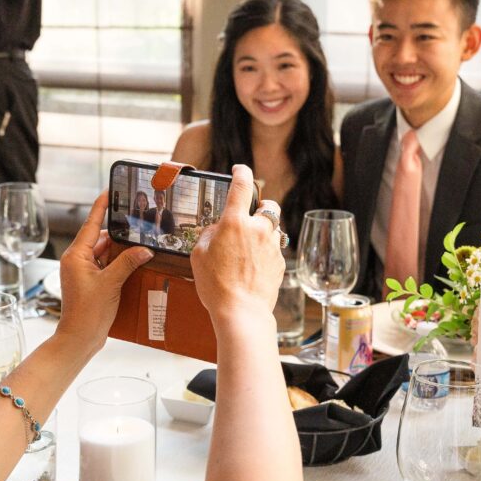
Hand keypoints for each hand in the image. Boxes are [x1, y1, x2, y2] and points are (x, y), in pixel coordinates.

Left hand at [55, 192, 152, 351]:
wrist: (79, 339)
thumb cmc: (88, 312)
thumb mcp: (110, 283)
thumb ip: (127, 262)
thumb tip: (144, 249)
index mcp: (76, 256)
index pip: (90, 224)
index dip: (101, 207)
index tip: (109, 192)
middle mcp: (77, 261)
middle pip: (100, 238)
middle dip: (118, 233)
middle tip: (137, 224)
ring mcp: (83, 272)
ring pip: (104, 253)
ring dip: (121, 251)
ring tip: (141, 244)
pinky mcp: (90, 283)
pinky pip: (106, 266)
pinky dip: (118, 264)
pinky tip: (135, 263)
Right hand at [191, 165, 283, 320]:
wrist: (241, 312)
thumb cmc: (216, 286)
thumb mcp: (199, 256)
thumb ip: (209, 235)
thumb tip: (218, 230)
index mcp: (235, 223)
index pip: (241, 186)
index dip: (241, 172)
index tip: (240, 169)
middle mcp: (258, 229)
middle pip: (269, 205)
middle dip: (261, 206)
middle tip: (250, 216)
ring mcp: (273, 245)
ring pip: (274, 228)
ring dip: (264, 231)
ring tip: (248, 247)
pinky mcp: (280, 262)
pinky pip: (274, 249)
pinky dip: (266, 252)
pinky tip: (253, 266)